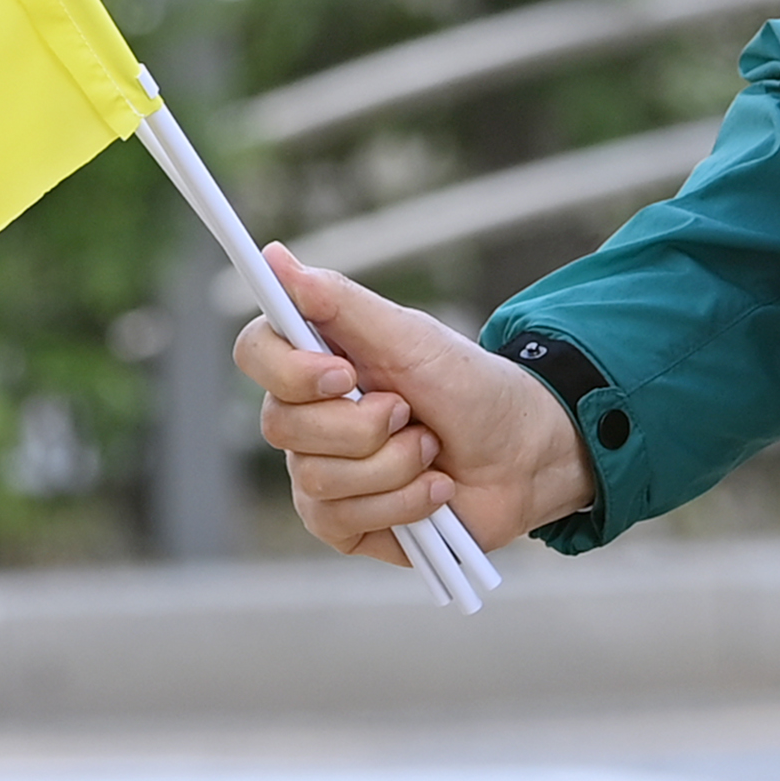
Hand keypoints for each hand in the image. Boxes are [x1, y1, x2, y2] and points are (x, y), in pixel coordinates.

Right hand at [234, 246, 591, 570]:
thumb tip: (273, 257)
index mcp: (315, 360)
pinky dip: (402, 503)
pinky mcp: (342, 523)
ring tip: (431, 452)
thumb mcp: (409, 337)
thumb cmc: (468, 386)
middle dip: (363, 425)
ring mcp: (319, 474)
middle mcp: (306, 417)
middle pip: (281, 425)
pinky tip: (434, 492)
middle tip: (410, 413)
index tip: (344, 373)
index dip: (290, 370)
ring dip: (393, 464)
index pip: (255, 353)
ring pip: (317, 478)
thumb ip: (339, 302)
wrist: (524, 454)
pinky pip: (340, 518)